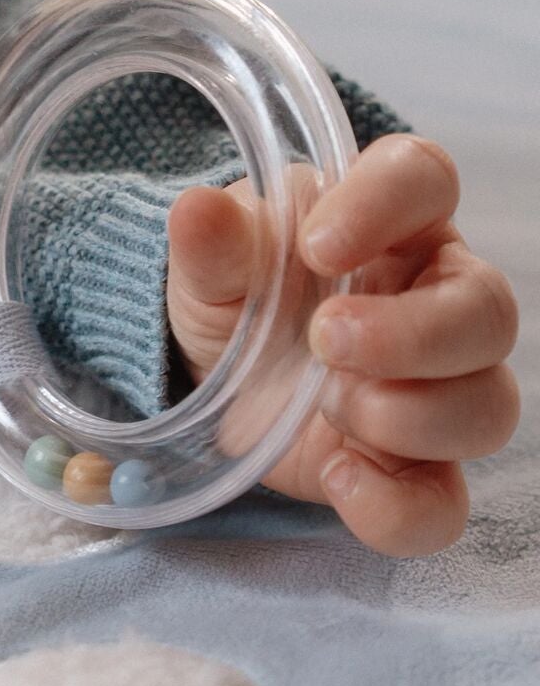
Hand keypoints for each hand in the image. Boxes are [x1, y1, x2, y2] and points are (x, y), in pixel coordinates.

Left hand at [167, 134, 520, 553]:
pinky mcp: (413, 469)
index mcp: (390, 224)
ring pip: (488, 406)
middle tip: (324, 341)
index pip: (424, 179)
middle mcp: (435, 300)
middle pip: (489, 311)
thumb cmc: (237, 294)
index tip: (319, 246)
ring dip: (408, 415)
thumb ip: (213, 245)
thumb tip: (197, 209)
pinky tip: (337, 477)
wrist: (214, 377)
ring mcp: (437, 390)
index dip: (386, 204)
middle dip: (411, 334)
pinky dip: (396, 506)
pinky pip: (444, 504)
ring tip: (324, 405)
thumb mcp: (211, 268)